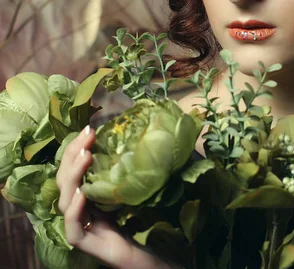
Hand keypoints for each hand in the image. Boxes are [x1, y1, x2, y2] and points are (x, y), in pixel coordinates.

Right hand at [55, 126, 174, 268]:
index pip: (73, 168)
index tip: (90, 128)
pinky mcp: (82, 241)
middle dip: (73, 155)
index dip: (77, 148)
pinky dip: (75, 208)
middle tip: (88, 135)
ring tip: (86, 157)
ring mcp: (78, 225)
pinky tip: (81, 194)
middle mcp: (77, 207)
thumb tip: (141, 137)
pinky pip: (73, 225)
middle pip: (64, 179)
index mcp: (84, 194)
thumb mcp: (130, 190)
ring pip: (64, 200)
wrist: (143, 253)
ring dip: (74, 176)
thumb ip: (126, 171)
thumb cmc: (137, 220)